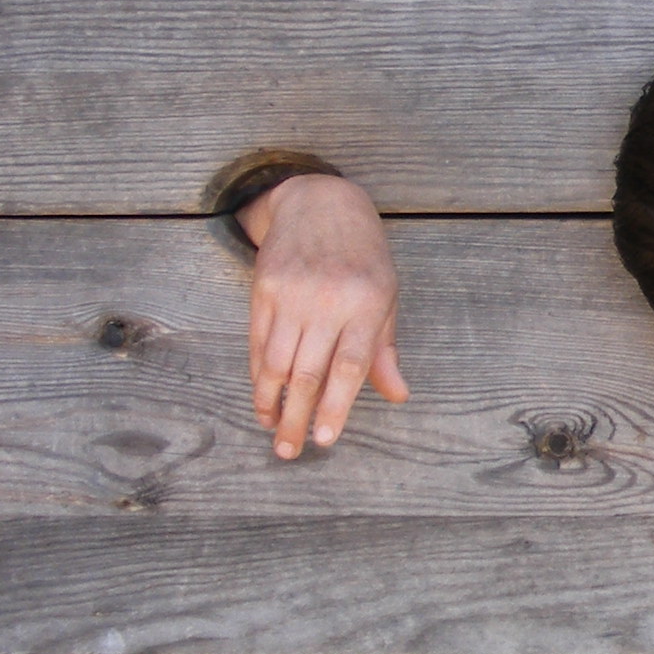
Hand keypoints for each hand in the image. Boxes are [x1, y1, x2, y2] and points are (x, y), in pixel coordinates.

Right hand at [243, 174, 408, 458]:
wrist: (322, 202)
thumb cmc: (364, 256)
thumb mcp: (386, 296)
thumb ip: (384, 349)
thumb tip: (396, 395)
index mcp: (365, 305)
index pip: (348, 368)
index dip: (336, 408)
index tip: (325, 440)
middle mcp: (327, 301)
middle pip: (308, 372)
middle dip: (297, 417)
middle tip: (290, 451)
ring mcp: (291, 293)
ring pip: (275, 361)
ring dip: (271, 401)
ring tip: (272, 430)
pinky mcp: (263, 287)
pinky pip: (257, 341)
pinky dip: (258, 374)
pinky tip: (262, 396)